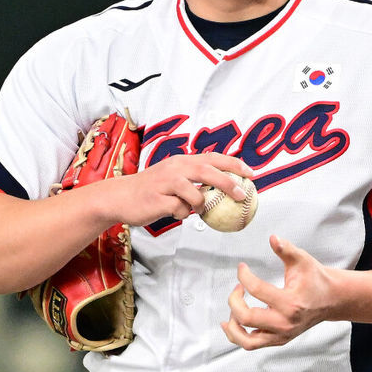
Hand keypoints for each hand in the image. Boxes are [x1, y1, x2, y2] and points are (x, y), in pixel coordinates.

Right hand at [104, 152, 254, 227]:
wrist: (120, 197)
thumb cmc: (151, 190)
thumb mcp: (174, 179)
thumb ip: (194, 181)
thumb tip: (219, 190)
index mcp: (182, 161)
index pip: (213, 158)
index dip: (234, 164)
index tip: (251, 173)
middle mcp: (176, 168)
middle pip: (208, 171)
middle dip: (228, 182)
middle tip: (242, 195)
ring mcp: (166, 183)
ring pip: (196, 194)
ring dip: (200, 204)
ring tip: (195, 209)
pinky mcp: (159, 199)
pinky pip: (180, 210)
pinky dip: (182, 214)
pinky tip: (174, 213)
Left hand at [221, 235, 335, 349]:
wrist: (331, 299)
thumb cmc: (316, 279)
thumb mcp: (303, 260)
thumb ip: (286, 249)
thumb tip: (272, 238)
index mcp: (290, 303)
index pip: (256, 290)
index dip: (244, 275)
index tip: (242, 267)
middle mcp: (285, 323)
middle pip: (246, 317)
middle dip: (234, 300)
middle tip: (237, 288)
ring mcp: (281, 335)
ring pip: (246, 340)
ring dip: (232, 324)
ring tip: (234, 308)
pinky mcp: (279, 340)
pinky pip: (252, 344)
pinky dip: (238, 335)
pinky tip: (234, 321)